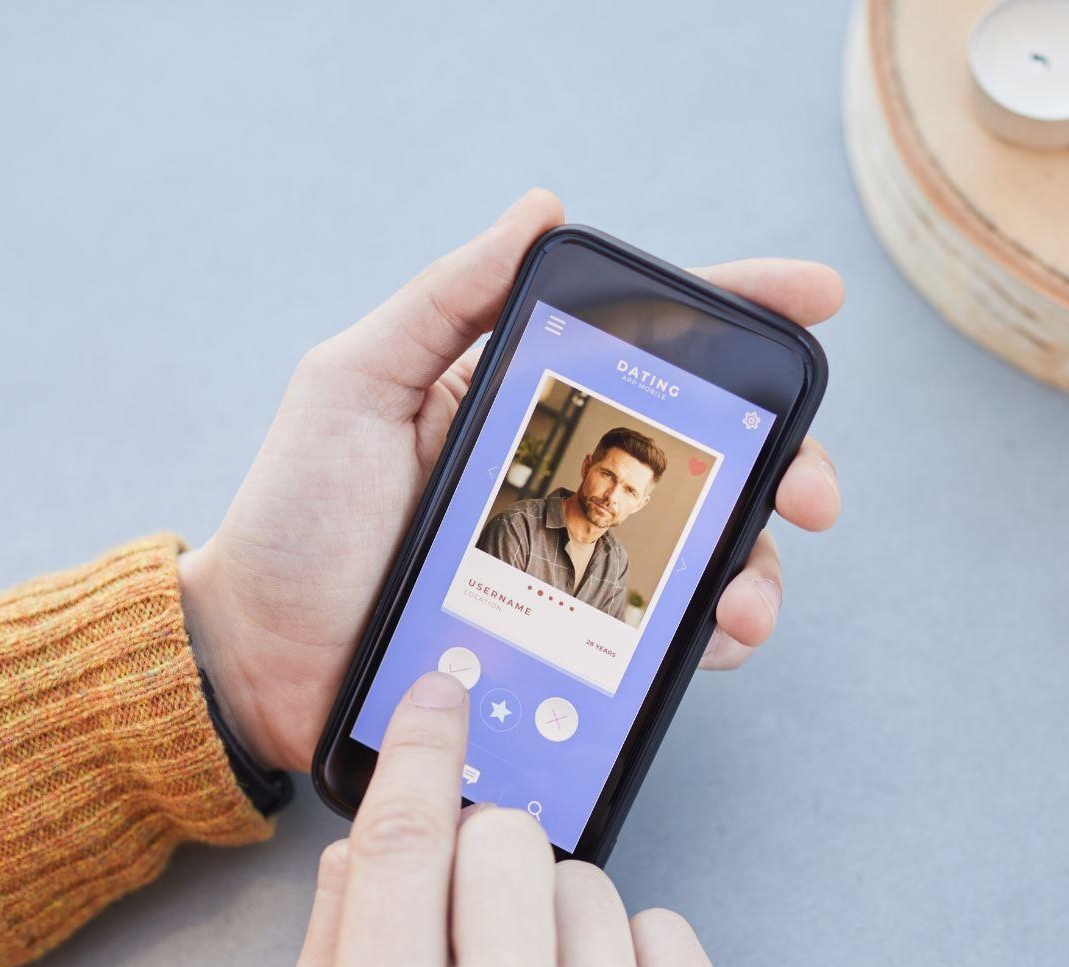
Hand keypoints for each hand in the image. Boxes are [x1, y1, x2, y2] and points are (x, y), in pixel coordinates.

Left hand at [178, 189, 843, 771]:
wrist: (253, 658)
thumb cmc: (296, 516)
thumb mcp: (354, 383)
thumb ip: (443, 300)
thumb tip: (541, 206)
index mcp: (529, 404)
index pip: (654, 347)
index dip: (743, 314)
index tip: (816, 300)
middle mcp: (568, 481)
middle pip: (712, 460)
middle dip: (789, 465)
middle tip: (813, 492)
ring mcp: (574, 568)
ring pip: (705, 557)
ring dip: (755, 570)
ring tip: (748, 598)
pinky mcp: (569, 649)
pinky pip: (661, 644)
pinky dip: (705, 642)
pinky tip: (712, 641)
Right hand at [283, 671, 743, 966]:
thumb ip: (338, 938)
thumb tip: (381, 824)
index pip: (405, 842)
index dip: (426, 748)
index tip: (446, 691)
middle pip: (508, 838)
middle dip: (489, 865)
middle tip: (483, 938)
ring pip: (590, 881)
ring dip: (559, 923)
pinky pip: (665, 929)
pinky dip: (633, 963)